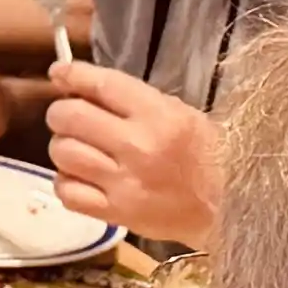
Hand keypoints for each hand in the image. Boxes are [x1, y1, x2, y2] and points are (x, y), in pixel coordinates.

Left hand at [36, 58, 220, 238]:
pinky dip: (67, 183)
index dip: (72, 75)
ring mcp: (124, 182)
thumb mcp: (178, 113)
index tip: (59, 74)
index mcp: (158, 115)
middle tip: (68, 117)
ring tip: (78, 150)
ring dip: (62, 148)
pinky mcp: (116, 213)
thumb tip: (79, 86)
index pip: (102, 84)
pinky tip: (81, 178)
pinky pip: (68, 193)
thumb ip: (131, 99)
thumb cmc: (203, 153)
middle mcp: (138, 146)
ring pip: (63, 153)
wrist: (228, 204)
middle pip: (70, 117)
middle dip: (61, 112)